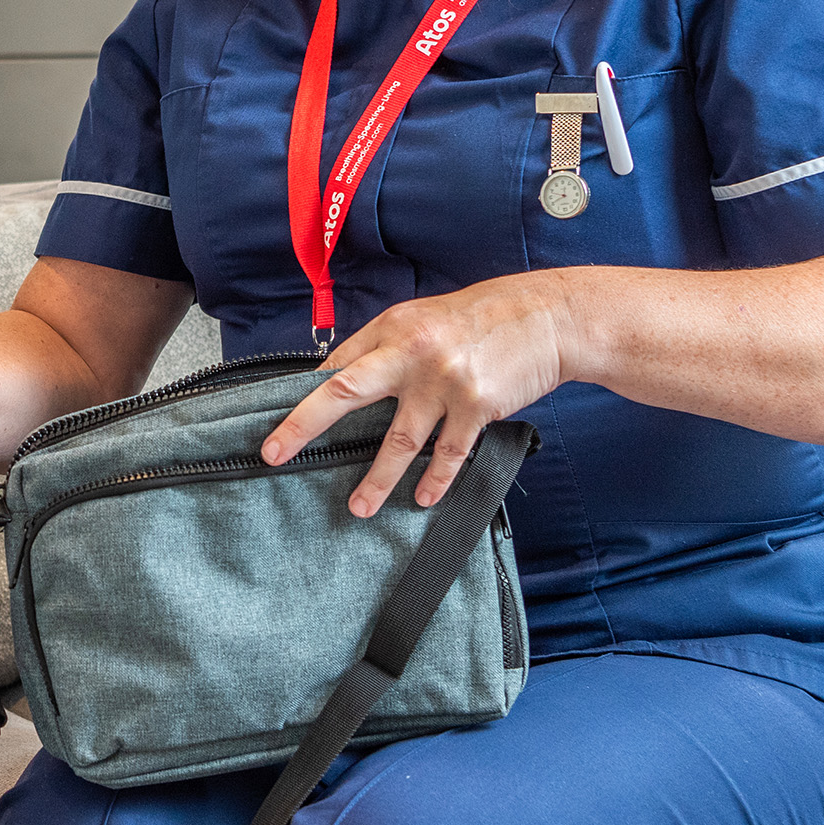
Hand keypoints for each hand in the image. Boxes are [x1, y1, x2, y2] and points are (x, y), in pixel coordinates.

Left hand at [260, 272, 572, 514]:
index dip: (304, 395)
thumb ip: (388, 348)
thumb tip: (345, 377)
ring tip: (358, 507)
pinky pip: (447, 454)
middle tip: (275, 452)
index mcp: (393, 329)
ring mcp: (443, 381)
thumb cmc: (484, 317)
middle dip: (303, 425)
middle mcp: (411, 353)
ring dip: (376, 480)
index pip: (336, 365)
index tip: (278, 422)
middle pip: (343, 393)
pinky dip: (434, 481)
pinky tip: (421, 498)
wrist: (548, 317)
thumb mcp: (425, 319)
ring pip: (397, 441)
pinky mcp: (476, 406)